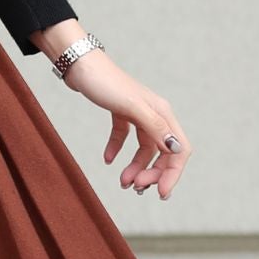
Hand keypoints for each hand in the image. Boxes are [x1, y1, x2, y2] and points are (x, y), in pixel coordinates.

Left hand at [60, 47, 191, 200]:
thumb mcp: (131, 107)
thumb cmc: (105, 83)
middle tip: (134, 187)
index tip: (160, 193)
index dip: (172, 173)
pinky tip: (108, 160)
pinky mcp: (121, 113)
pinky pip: (124, 137)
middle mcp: (155, 115)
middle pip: (163, 153)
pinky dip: (117, 150)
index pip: (178, 150)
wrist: (80, 65)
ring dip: (136, 167)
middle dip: (152, 173)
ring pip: (144, 149)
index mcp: (162, 114)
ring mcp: (138, 114)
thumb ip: (154, 128)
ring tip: (122, 181)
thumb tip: (176, 150)